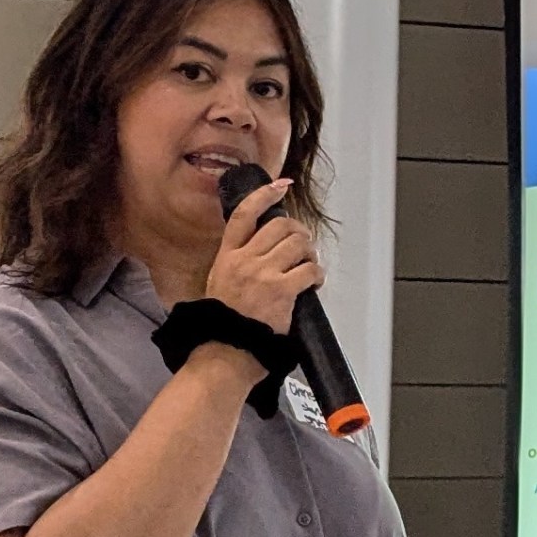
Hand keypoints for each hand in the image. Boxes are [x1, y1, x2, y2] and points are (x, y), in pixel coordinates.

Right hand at [205, 178, 321, 332]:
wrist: (226, 350)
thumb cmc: (223, 322)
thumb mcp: (219, 281)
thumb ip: (236, 261)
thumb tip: (261, 246)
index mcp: (227, 255)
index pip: (245, 214)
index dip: (264, 195)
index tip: (281, 186)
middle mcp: (245, 259)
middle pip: (280, 226)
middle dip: (298, 232)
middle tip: (303, 245)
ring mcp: (264, 274)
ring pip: (298, 244)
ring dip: (310, 252)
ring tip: (309, 265)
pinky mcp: (282, 291)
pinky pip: (310, 271)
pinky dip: (317, 274)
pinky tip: (314, 283)